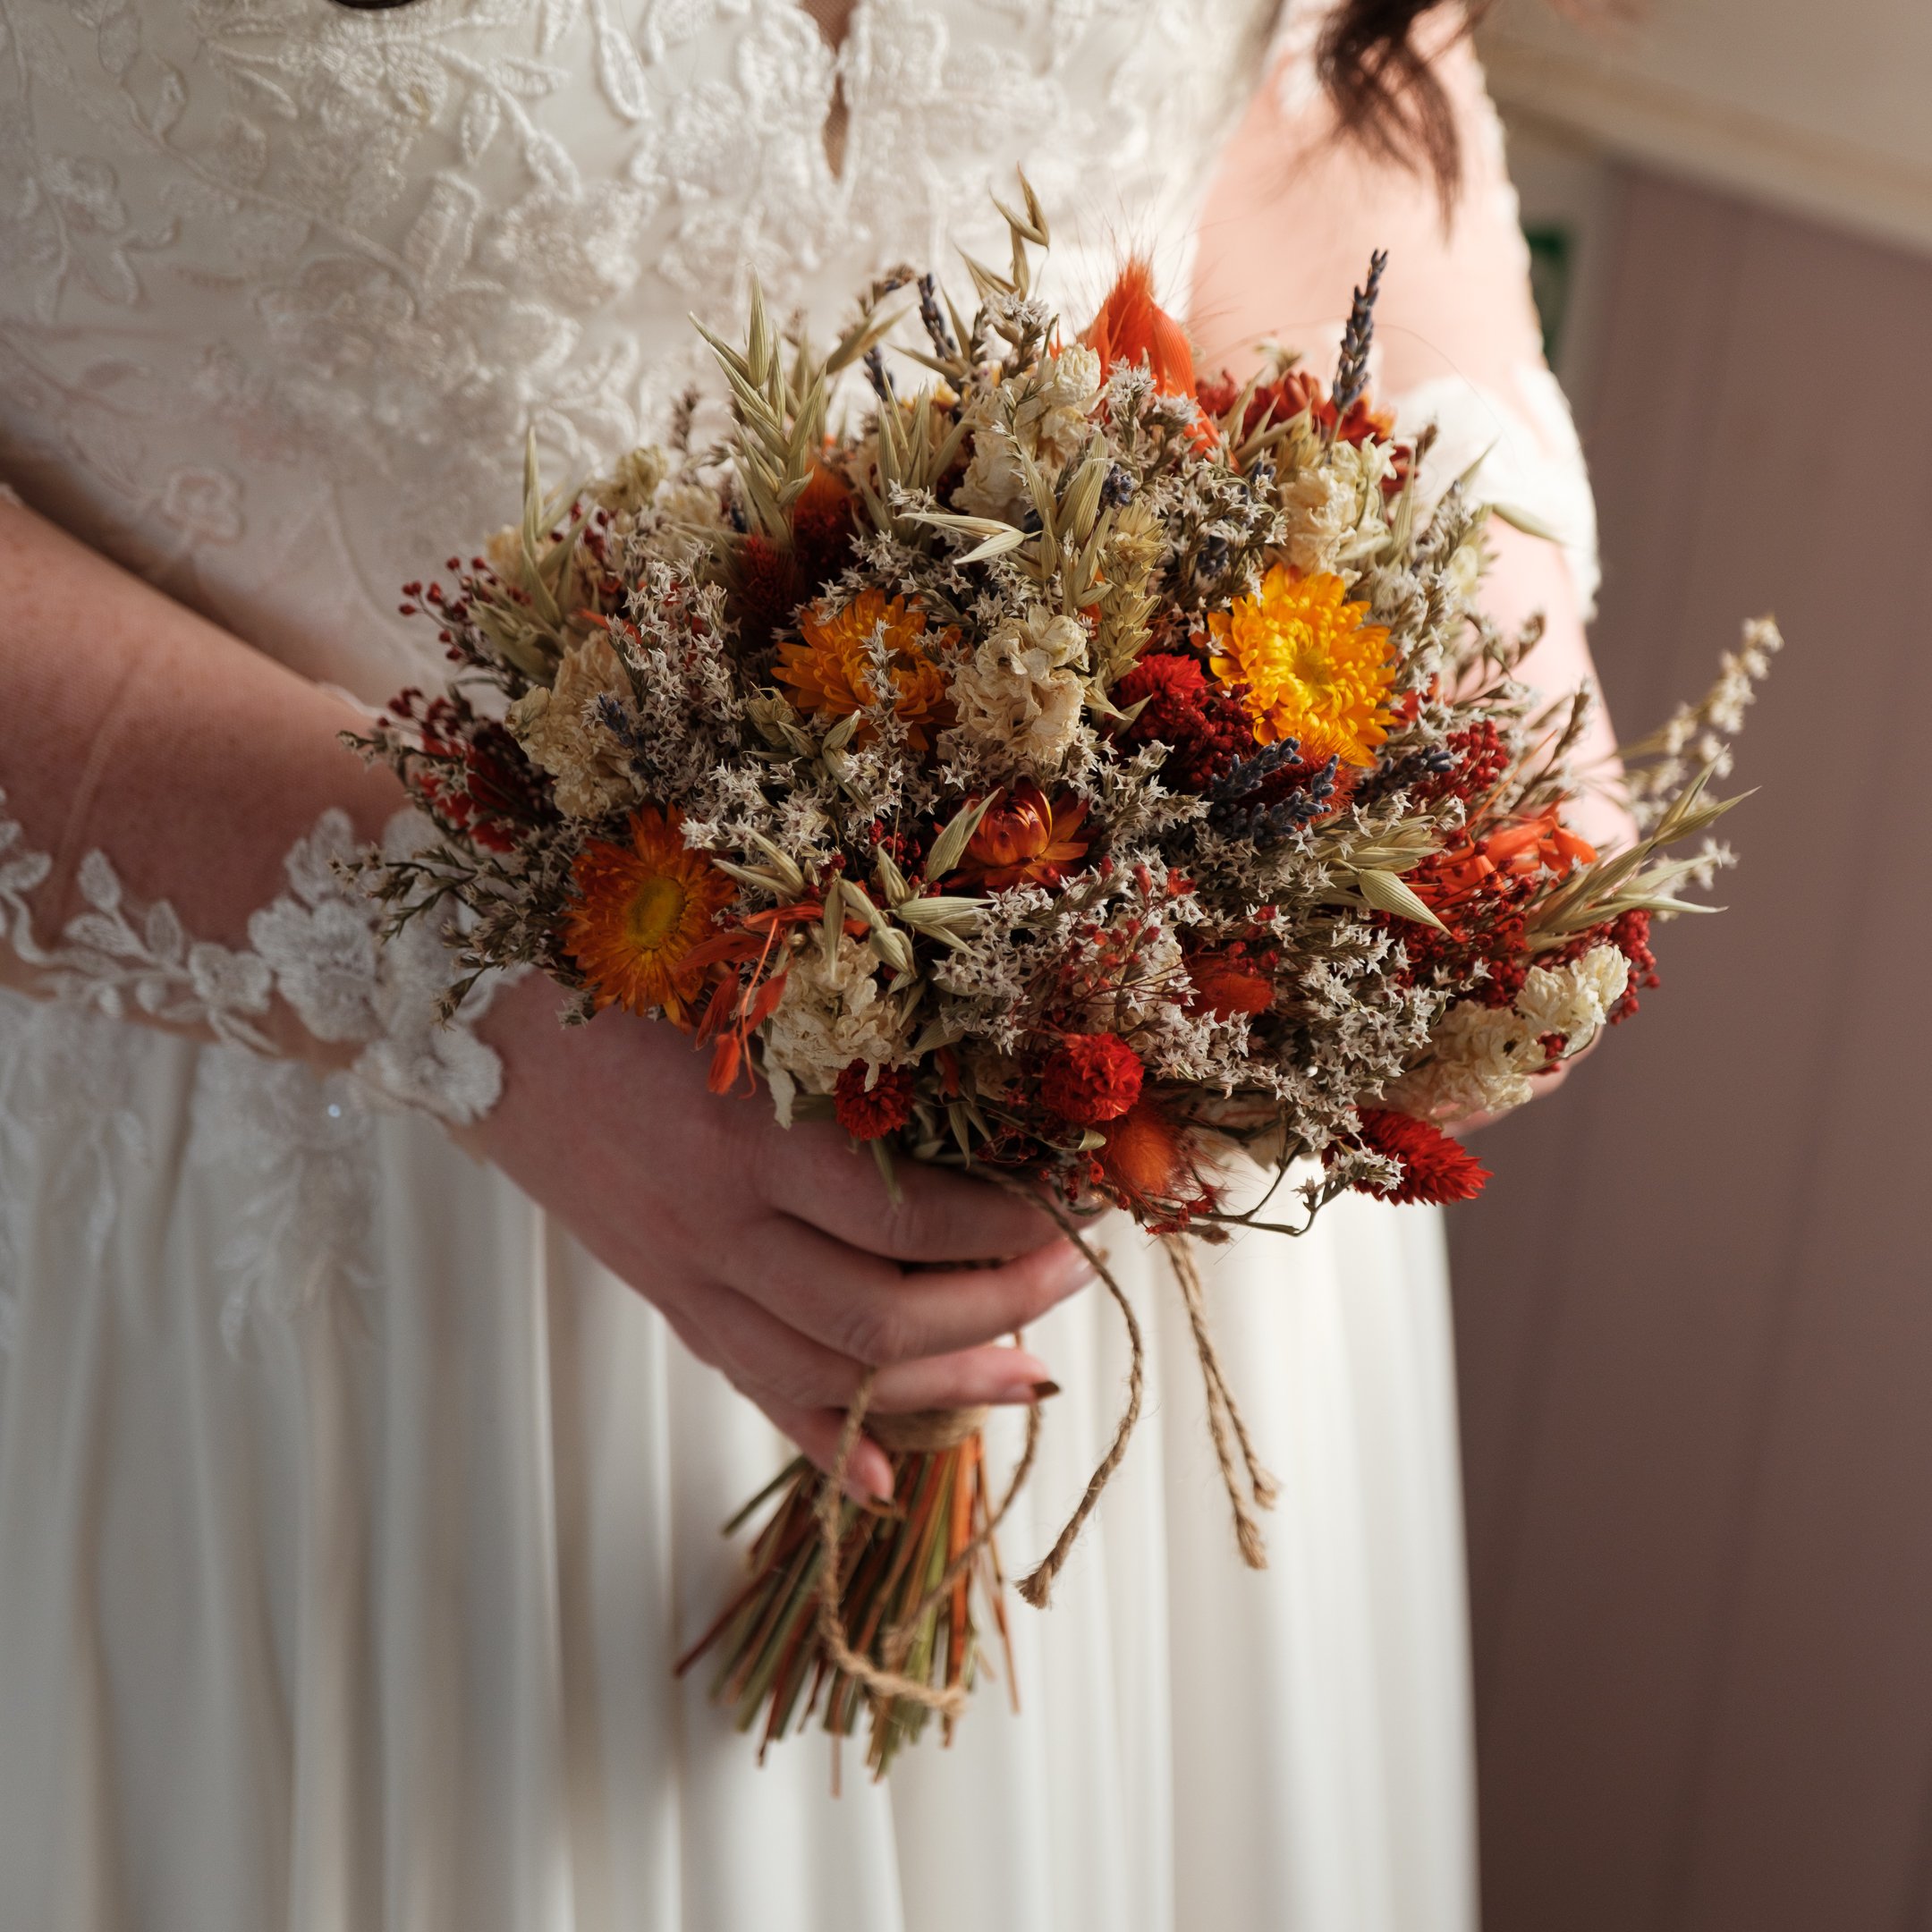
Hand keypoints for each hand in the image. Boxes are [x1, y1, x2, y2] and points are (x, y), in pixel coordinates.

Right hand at [462, 972, 1089, 1500]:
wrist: (478, 1017)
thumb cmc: (621, 972)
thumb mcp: (737, 989)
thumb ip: (843, 1034)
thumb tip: (975, 1065)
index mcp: (743, 1139)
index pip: (904, 1217)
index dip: (1006, 1223)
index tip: (1078, 1203)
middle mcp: (714, 1227)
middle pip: (875, 1315)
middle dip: (994, 1308)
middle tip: (1072, 1277)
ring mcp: (683, 1275)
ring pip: (823, 1372)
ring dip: (938, 1385)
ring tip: (1025, 1377)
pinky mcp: (664, 1295)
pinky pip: (748, 1387)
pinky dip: (821, 1440)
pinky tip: (883, 1481)